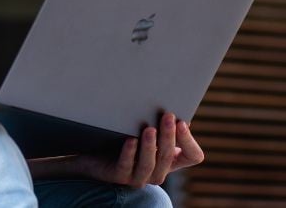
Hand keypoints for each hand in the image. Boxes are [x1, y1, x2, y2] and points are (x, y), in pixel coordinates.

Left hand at [73, 113, 203, 187]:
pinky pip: (126, 167)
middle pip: (168, 157)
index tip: (182, 121)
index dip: (189, 140)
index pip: (192, 156)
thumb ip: (160, 123)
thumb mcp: (145, 129)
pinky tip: (130, 140)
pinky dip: (129, 153)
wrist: (93, 154)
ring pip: (150, 164)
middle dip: (169, 136)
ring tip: (149, 128)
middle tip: (168, 116)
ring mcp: (139, 176)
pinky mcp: (119, 176)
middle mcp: (158, 171)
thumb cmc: (123, 138)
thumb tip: (176, 108)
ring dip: (150, 146)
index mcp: (169, 159)